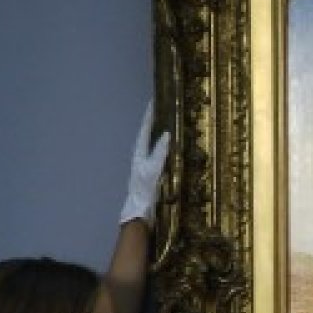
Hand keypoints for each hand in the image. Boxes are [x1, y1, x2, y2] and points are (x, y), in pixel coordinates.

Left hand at [119, 102, 171, 224]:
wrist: (141, 210)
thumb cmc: (145, 189)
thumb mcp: (153, 169)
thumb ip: (159, 152)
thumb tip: (166, 134)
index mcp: (139, 153)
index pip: (144, 129)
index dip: (149, 116)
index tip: (154, 101)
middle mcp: (142, 156)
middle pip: (148, 134)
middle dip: (155, 121)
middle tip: (164, 108)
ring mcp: (146, 164)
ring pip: (153, 143)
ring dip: (160, 133)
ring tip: (170, 122)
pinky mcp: (153, 172)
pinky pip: (160, 153)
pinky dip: (165, 146)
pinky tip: (173, 146)